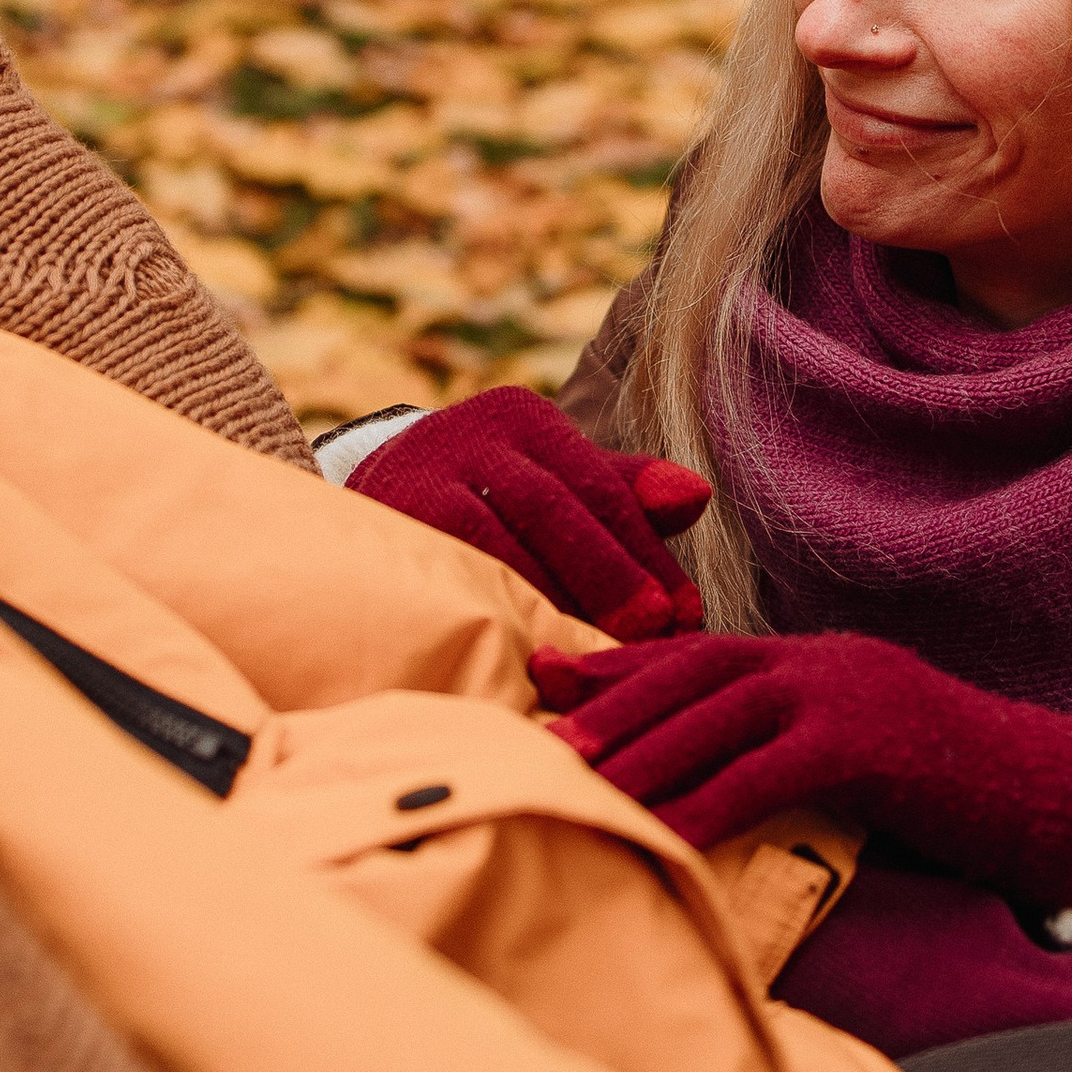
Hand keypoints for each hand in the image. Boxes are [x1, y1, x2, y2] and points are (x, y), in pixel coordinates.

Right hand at [347, 388, 710, 640]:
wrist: (373, 489)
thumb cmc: (492, 493)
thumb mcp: (555, 479)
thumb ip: (626, 490)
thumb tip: (697, 496)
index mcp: (524, 418)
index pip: (601, 486)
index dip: (647, 553)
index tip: (686, 613)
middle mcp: (471, 435)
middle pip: (554, 506)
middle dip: (609, 574)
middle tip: (652, 633)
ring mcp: (420, 477)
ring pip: (497, 539)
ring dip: (553, 599)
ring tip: (600, 652)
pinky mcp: (386, 521)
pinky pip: (448, 567)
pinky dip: (492, 608)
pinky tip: (528, 647)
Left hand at [530, 625, 1071, 915]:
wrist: (1065, 800)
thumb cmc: (968, 795)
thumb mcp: (873, 756)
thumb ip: (802, 752)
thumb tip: (729, 784)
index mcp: (821, 661)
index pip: (704, 651)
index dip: (626, 665)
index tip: (553, 678)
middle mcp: (825, 662)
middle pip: (695, 669)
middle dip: (613, 696)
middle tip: (538, 719)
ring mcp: (846, 695)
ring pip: (716, 715)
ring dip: (638, 748)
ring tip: (571, 777)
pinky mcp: (866, 745)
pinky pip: (762, 774)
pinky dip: (701, 804)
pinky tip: (657, 832)